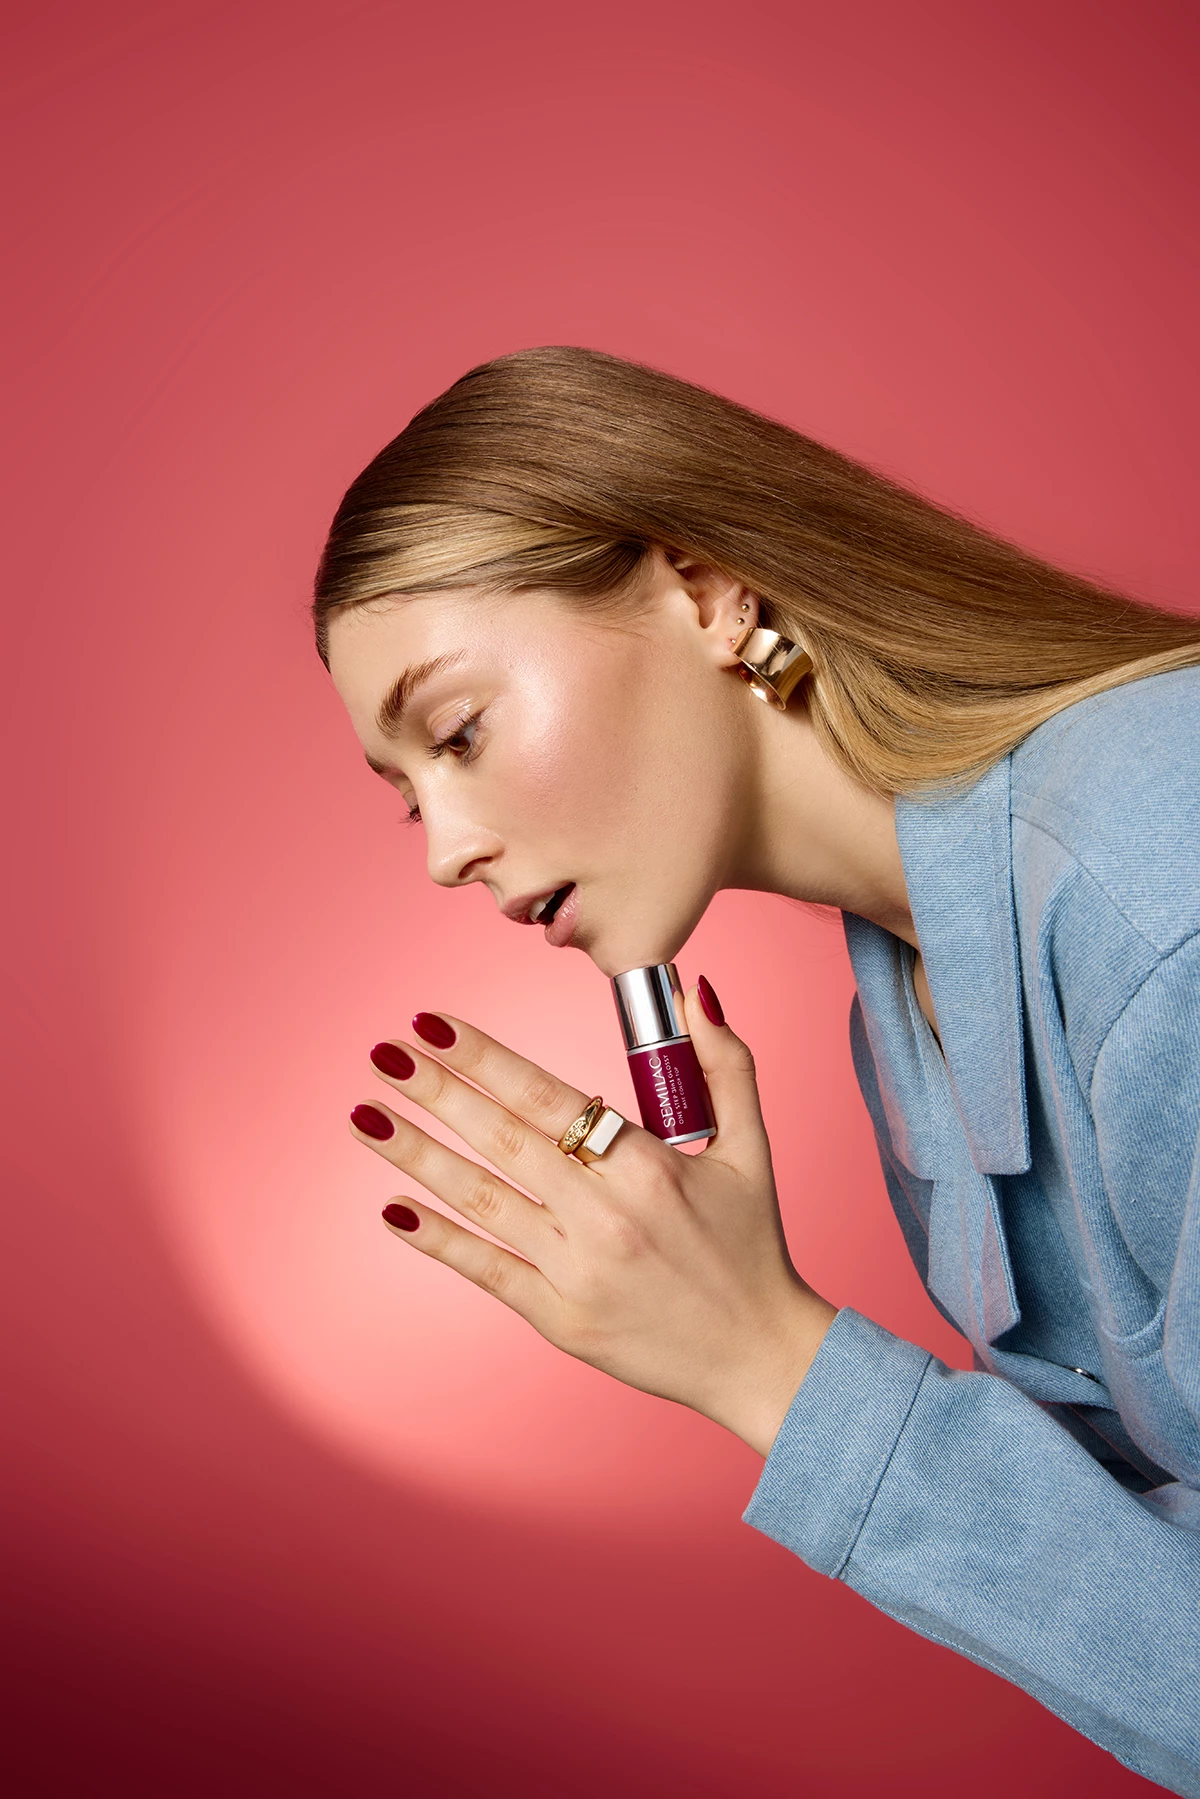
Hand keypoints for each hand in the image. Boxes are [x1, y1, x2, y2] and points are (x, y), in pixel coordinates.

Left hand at [350, 986, 836, 1456]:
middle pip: (502, 1140)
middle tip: (383, 1051)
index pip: (547, 1096)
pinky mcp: (560, 1319)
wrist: (760, 1357)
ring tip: (365, 1115)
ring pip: (481, 1200)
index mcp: (649, 1168)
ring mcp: (577, 1271)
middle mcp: (605, 1216)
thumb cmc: (752, 1247)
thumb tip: (694, 991)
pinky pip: (487, 1270)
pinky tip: (392, 1209)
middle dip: (435, 1091)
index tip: (433, 1023)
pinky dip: (437, 1239)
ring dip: (416, 1154)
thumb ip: (725, 1064)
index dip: (484, 1057)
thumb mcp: (753, 1147)